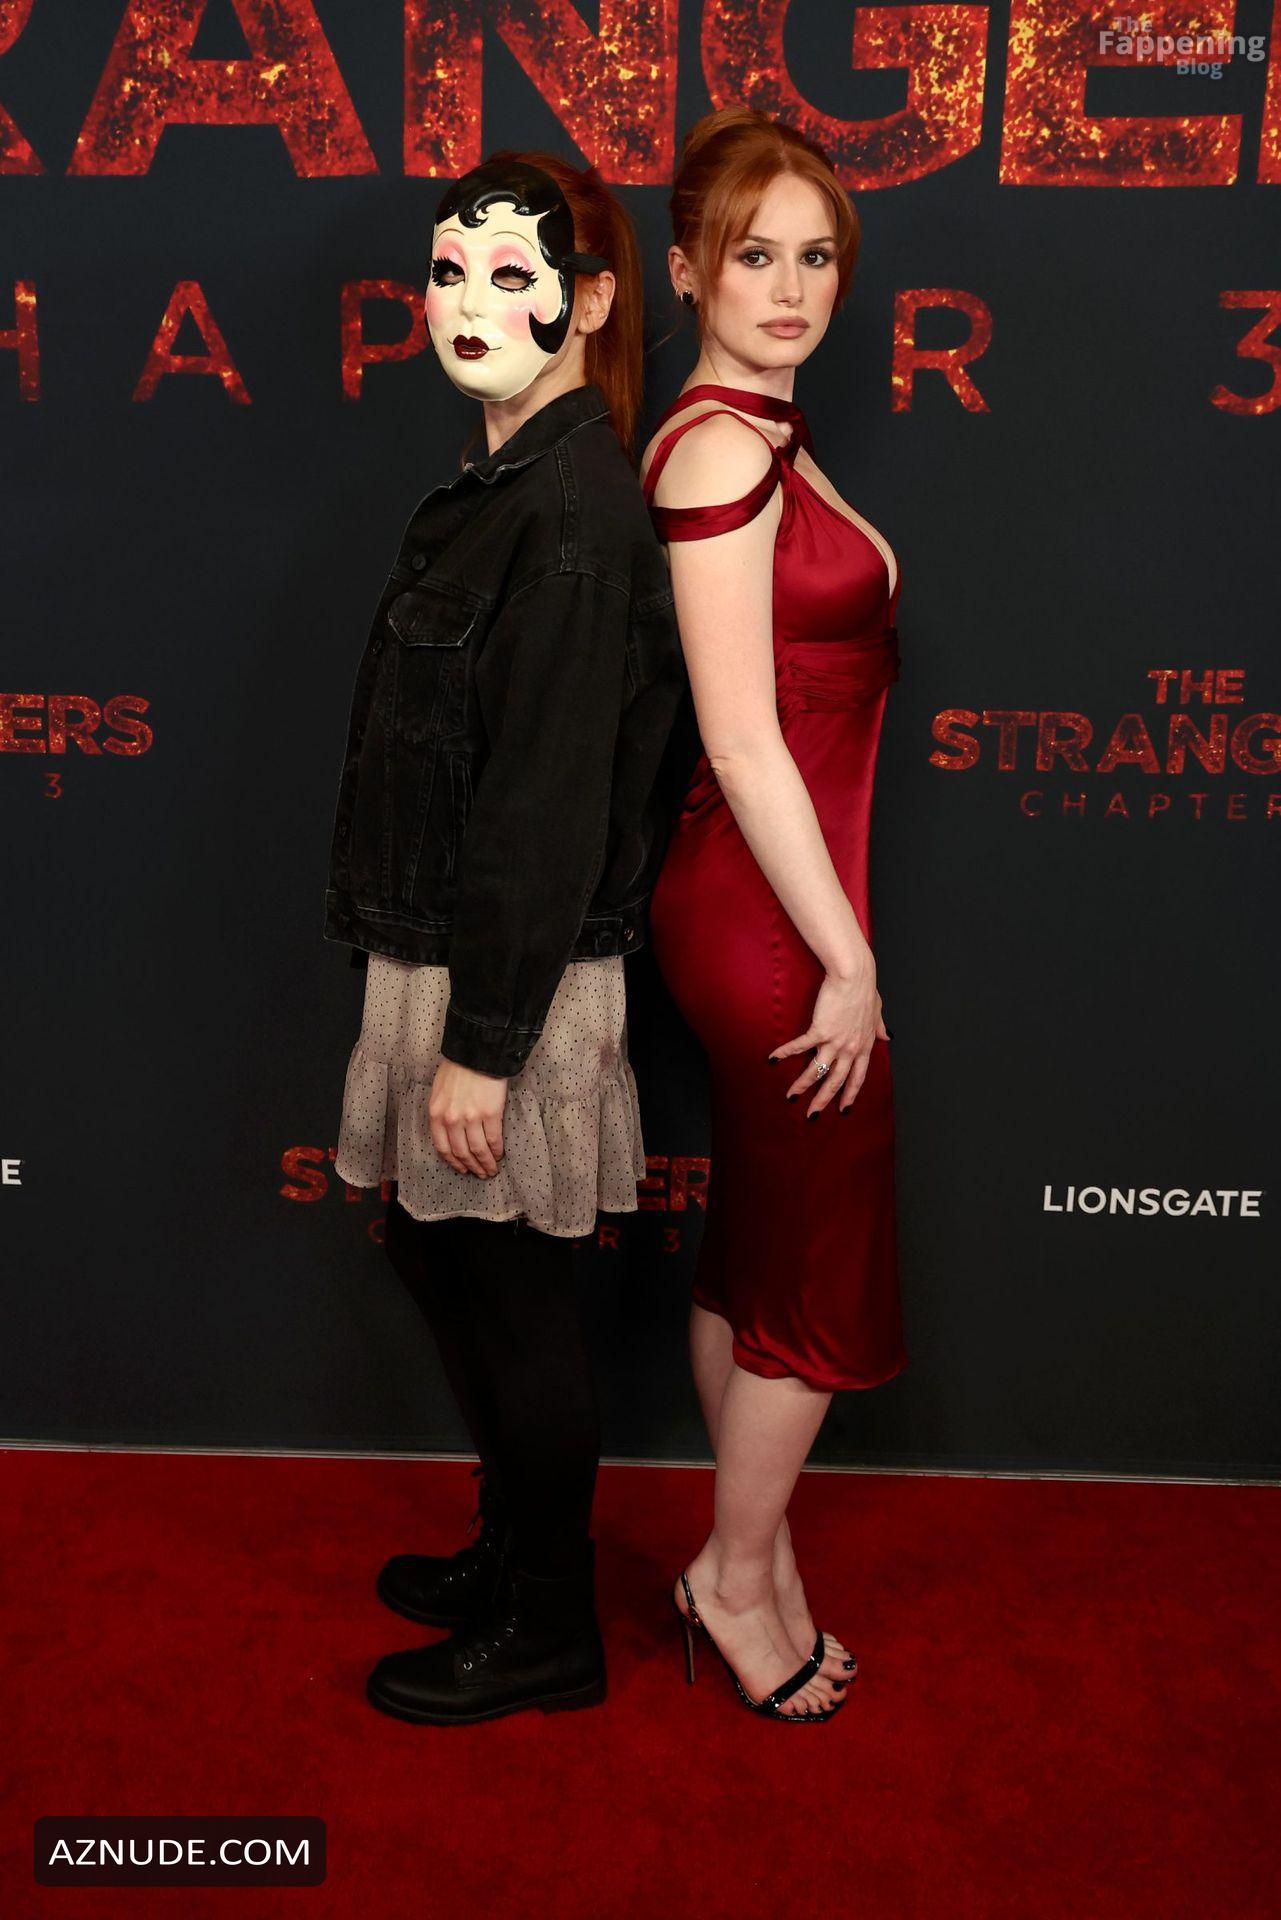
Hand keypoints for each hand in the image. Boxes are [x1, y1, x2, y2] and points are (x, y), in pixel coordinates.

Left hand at [428, 1059, 507, 1176]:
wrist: (476, 1052)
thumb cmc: (457, 1069)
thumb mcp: (439, 1092)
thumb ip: (442, 1113)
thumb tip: (452, 1133)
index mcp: (436, 1114)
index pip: (443, 1148)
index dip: (453, 1162)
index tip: (462, 1169)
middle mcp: (452, 1120)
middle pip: (461, 1152)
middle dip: (472, 1167)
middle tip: (481, 1174)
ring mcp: (471, 1118)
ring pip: (478, 1150)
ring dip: (486, 1164)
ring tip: (492, 1170)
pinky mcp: (490, 1114)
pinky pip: (493, 1140)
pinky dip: (497, 1151)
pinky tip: (500, 1155)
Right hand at [769, 961, 886, 1117]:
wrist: (854, 975)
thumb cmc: (865, 989)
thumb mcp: (877, 1012)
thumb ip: (879, 1027)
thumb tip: (887, 1037)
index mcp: (864, 1045)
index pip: (857, 1077)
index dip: (850, 1094)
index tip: (843, 1108)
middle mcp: (850, 1048)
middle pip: (836, 1081)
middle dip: (823, 1100)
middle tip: (812, 1114)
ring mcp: (835, 1041)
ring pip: (818, 1070)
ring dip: (803, 1085)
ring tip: (791, 1096)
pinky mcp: (820, 1030)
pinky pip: (800, 1047)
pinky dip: (786, 1053)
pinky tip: (773, 1059)